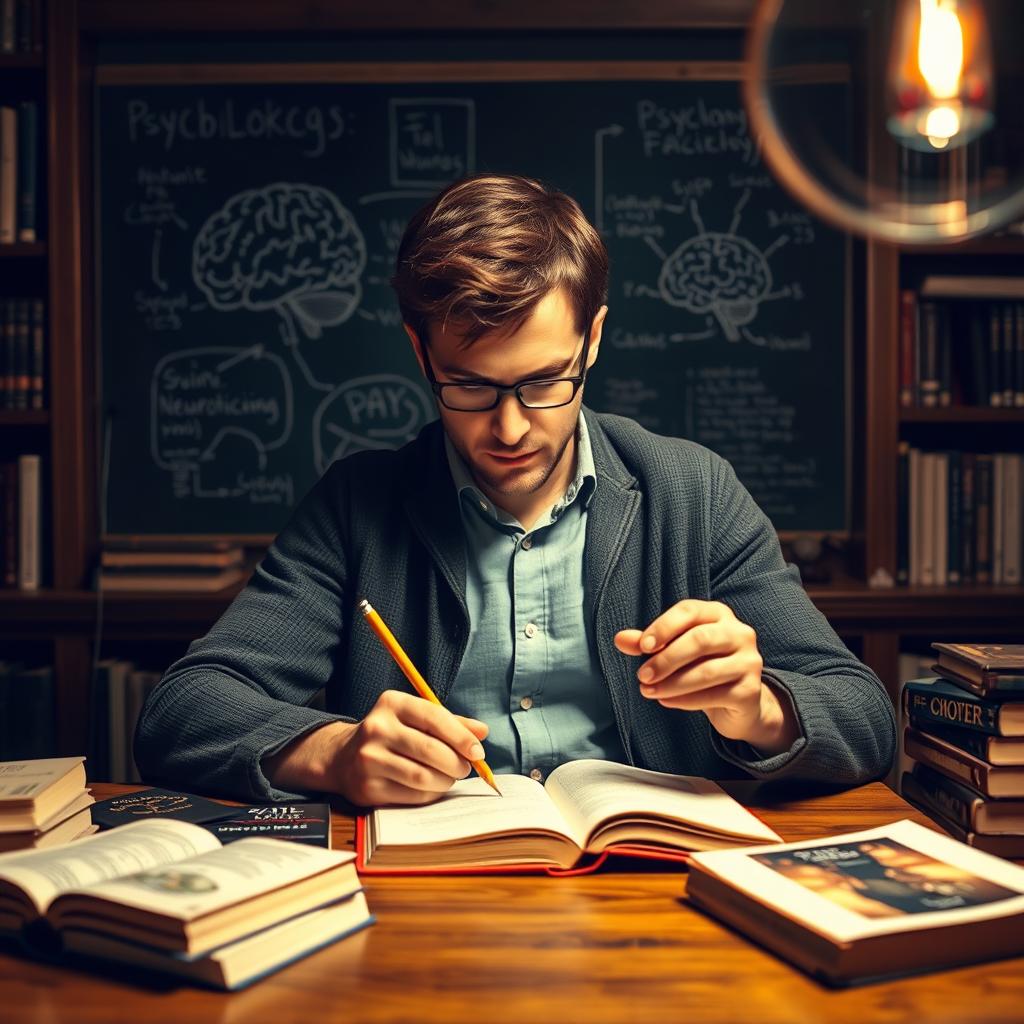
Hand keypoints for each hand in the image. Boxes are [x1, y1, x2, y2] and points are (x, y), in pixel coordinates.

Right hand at [263, 690, 488, 806]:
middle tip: (465, 768)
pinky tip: (431, 788)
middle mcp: (377, 728)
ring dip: (445, 781)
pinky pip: (412, 796)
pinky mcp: (367, 788)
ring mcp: (369, 759)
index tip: (478, 752)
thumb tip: (482, 732)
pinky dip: (430, 794)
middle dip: (457, 763)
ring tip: (449, 778)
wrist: (343, 757)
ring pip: (423, 777)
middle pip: (431, 750)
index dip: (461, 737)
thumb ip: (450, 723)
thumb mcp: (416, 718)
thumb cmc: (391, 734)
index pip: (434, 718)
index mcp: (392, 703)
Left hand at [613, 599, 797, 754]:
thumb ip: (649, 644)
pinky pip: (714, 695)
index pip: (689, 611)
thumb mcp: (674, 651)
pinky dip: (685, 700)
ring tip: (648, 691)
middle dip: (666, 659)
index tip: (642, 647)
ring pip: (707, 671)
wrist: (740, 702)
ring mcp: (749, 661)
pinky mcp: (751, 690)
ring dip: (672, 683)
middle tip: (641, 675)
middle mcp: (739, 632)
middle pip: (700, 639)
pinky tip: (666, 701)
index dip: (663, 626)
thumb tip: (619, 639)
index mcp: (718, 614)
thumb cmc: (701, 666)